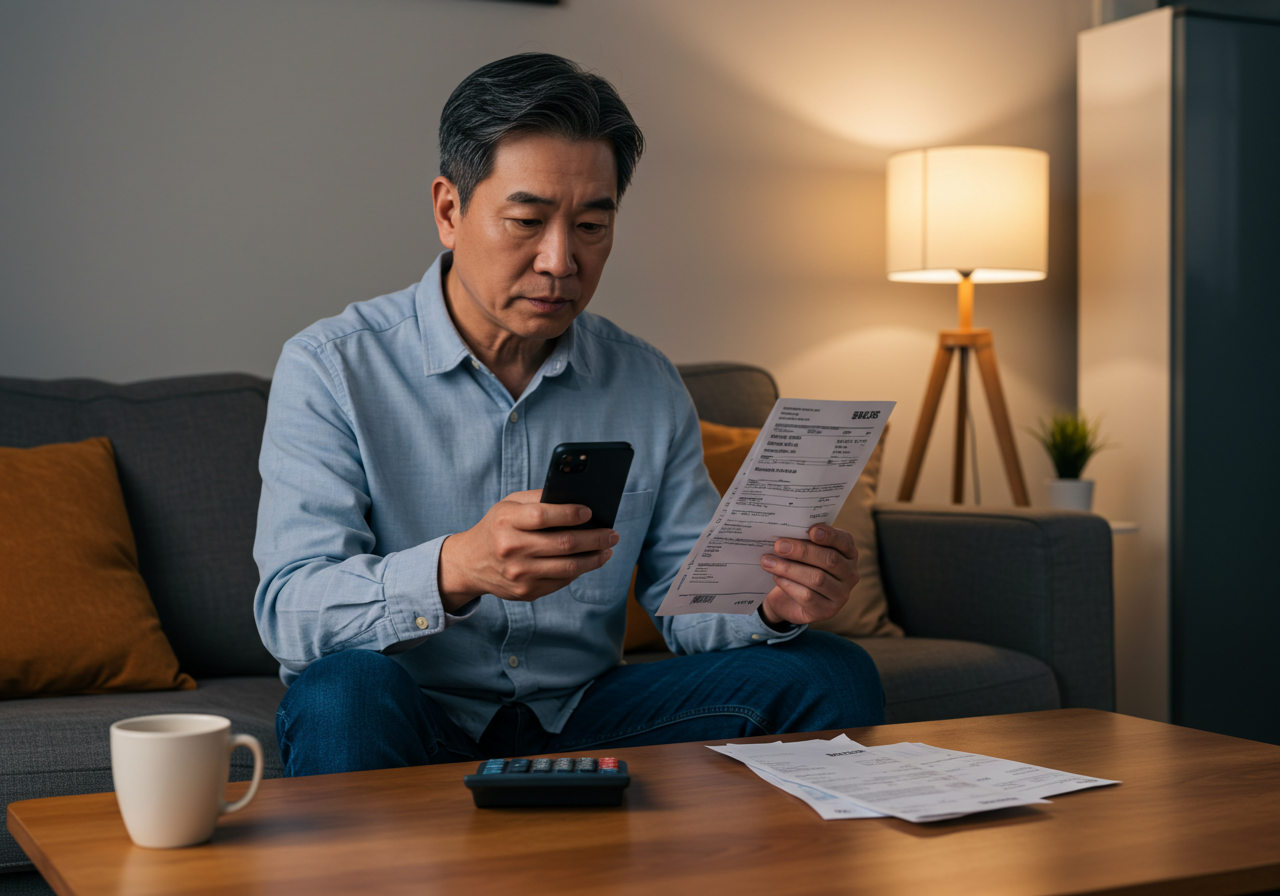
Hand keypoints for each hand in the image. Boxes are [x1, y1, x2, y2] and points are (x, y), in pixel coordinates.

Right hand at [437, 490, 618, 612]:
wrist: (470, 563)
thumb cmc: (496, 527)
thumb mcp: (508, 505)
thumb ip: (537, 498)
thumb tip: (577, 499)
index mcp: (506, 521)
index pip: (543, 516)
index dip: (570, 514)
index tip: (591, 511)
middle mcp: (511, 548)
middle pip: (563, 544)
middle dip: (595, 538)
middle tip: (612, 533)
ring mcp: (519, 573)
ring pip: (568, 567)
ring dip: (595, 558)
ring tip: (607, 549)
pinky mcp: (526, 591)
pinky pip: (561, 581)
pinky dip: (579, 570)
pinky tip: (589, 561)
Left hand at [758, 524, 858, 626]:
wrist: (790, 600)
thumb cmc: (800, 568)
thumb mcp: (803, 552)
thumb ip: (802, 542)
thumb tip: (785, 537)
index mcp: (848, 554)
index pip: (845, 541)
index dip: (830, 535)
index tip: (811, 531)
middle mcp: (850, 574)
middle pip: (829, 559)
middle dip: (802, 551)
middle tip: (779, 546)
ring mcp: (841, 595)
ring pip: (817, 578)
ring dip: (789, 568)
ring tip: (768, 561)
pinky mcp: (827, 611)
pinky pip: (808, 596)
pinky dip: (789, 584)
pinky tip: (776, 577)